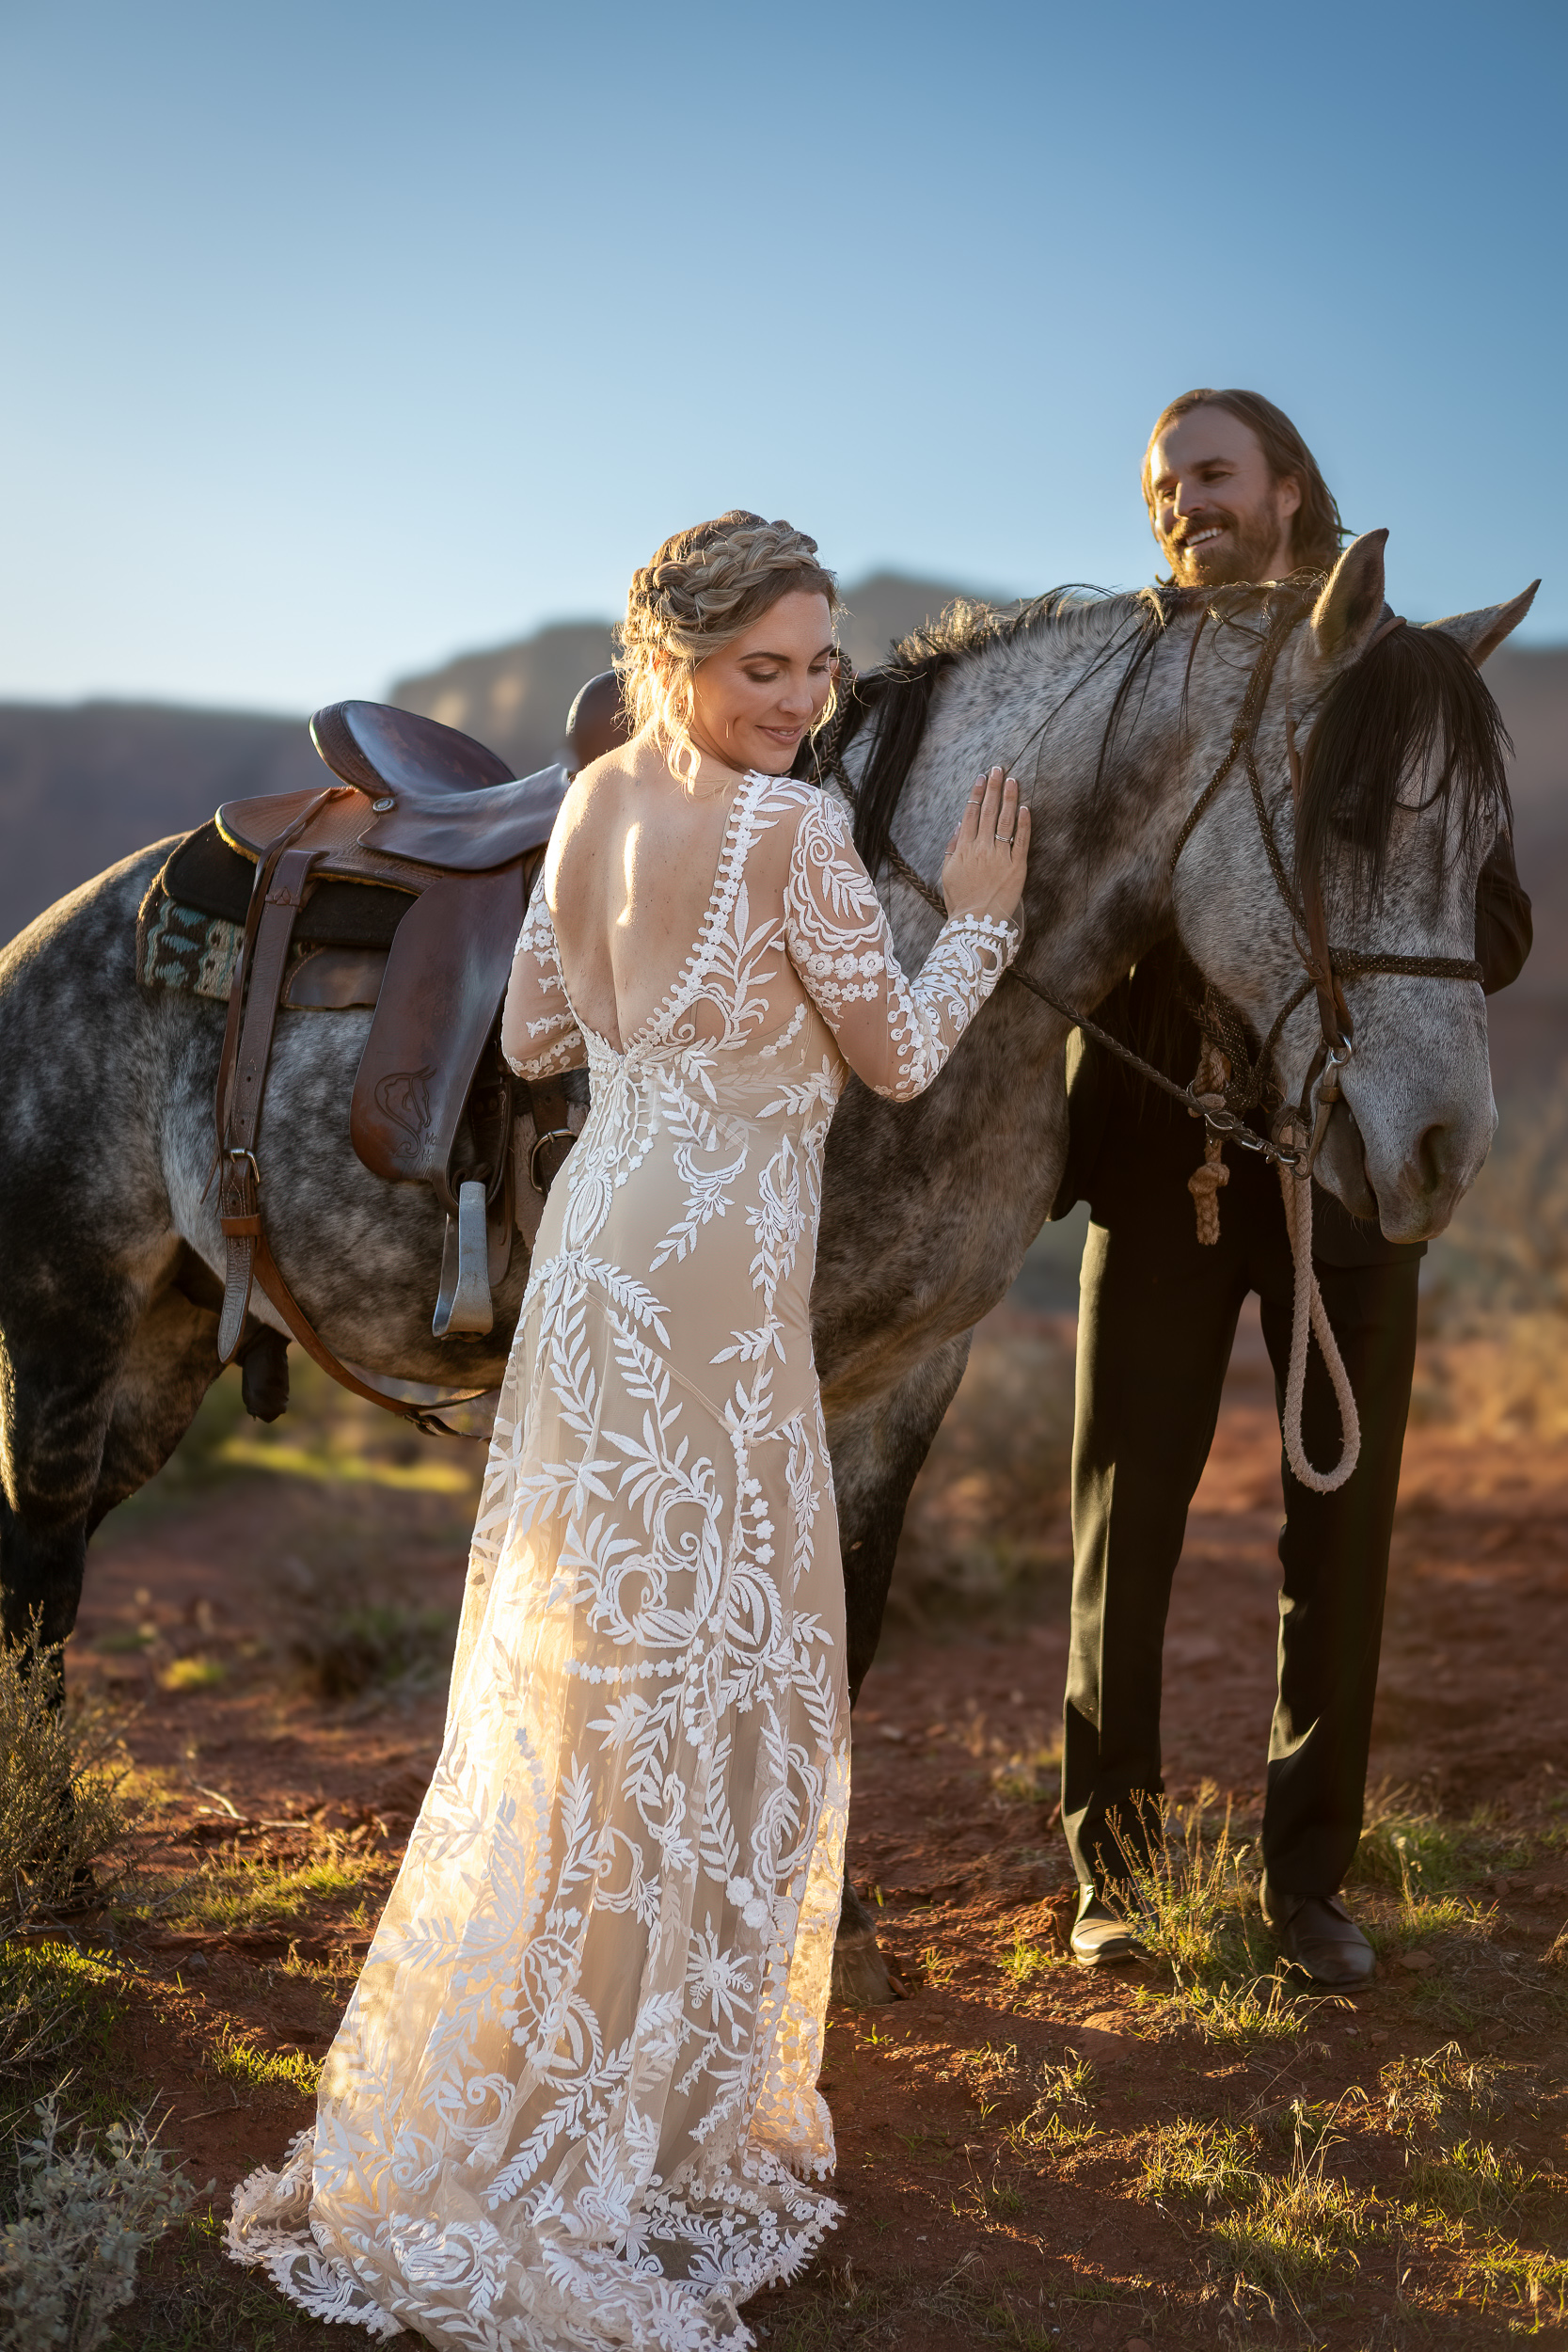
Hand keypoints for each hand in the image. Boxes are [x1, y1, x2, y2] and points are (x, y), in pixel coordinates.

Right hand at [940, 767, 1029, 924]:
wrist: (976, 923)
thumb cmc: (960, 901)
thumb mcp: (947, 874)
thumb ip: (952, 848)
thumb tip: (959, 826)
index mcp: (964, 849)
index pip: (971, 814)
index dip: (976, 794)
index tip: (980, 778)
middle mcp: (981, 848)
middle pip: (988, 811)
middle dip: (993, 788)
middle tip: (997, 768)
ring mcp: (1000, 857)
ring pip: (1005, 821)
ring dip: (1009, 798)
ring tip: (1012, 780)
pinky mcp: (1017, 867)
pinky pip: (1022, 841)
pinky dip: (1024, 824)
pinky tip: (1026, 808)